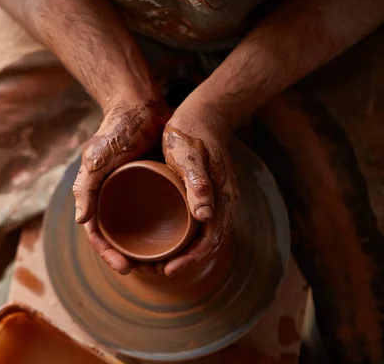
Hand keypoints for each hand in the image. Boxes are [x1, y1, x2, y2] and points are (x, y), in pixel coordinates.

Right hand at [72, 99, 168, 274]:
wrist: (141, 104)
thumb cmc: (116, 129)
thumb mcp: (97, 157)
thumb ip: (85, 187)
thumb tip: (81, 222)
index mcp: (97, 195)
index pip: (99, 234)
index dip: (108, 255)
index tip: (125, 268)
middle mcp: (114, 197)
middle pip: (119, 237)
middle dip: (130, 259)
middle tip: (151, 272)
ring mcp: (134, 192)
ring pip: (139, 230)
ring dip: (148, 251)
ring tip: (164, 264)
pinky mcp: (153, 184)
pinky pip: (157, 213)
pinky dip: (164, 230)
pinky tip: (178, 240)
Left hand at [158, 98, 238, 275]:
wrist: (205, 112)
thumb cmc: (192, 132)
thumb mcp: (190, 156)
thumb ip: (198, 184)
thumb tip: (205, 217)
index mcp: (222, 197)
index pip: (210, 240)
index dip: (190, 259)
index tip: (168, 270)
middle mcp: (223, 202)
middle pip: (209, 242)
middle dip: (187, 260)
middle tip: (159, 271)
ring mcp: (218, 197)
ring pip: (206, 234)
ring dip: (187, 251)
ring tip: (162, 260)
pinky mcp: (209, 191)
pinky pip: (202, 222)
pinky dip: (188, 236)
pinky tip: (170, 235)